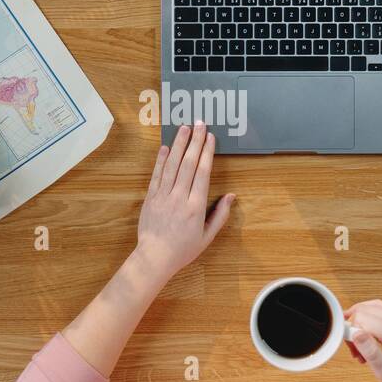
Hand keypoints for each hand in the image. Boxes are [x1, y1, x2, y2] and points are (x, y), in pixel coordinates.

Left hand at [131, 122, 235, 281]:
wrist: (155, 257)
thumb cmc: (183, 249)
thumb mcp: (207, 236)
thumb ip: (220, 215)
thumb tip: (231, 196)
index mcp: (195, 207)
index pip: (202, 173)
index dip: (206, 152)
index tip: (210, 137)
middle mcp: (179, 198)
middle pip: (188, 164)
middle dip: (194, 142)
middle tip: (199, 123)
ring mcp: (163, 196)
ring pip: (171, 165)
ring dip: (178, 145)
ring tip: (184, 128)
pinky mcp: (150, 198)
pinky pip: (156, 175)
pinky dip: (160, 160)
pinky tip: (165, 147)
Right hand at [345, 300, 381, 381]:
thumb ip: (370, 352)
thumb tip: (355, 332)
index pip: (363, 318)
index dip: (351, 331)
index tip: (353, 350)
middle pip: (366, 309)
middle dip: (355, 327)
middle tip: (357, 350)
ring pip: (373, 306)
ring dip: (363, 322)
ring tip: (364, 345)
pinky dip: (373, 319)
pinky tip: (372, 336)